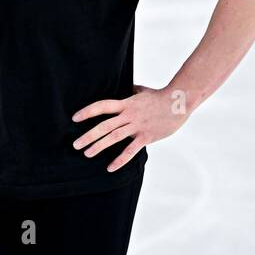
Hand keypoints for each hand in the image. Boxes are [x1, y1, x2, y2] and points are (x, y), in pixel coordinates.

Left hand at [71, 85, 188, 171]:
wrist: (179, 101)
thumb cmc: (161, 96)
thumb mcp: (142, 91)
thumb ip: (132, 91)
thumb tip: (126, 87)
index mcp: (127, 103)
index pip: (103, 106)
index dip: (88, 112)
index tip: (75, 118)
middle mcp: (129, 115)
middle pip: (105, 125)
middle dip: (89, 135)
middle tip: (76, 144)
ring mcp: (138, 126)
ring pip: (114, 137)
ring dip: (99, 146)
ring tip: (87, 153)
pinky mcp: (147, 136)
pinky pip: (131, 150)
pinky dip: (120, 160)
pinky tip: (110, 167)